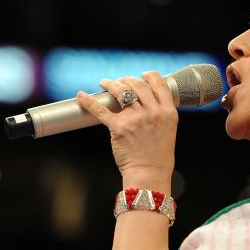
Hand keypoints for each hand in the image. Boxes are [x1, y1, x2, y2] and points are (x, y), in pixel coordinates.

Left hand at [76, 71, 177, 190]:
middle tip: (120, 82)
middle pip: (138, 85)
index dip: (150, 76)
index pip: (159, 84)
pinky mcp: (119, 128)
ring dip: (111, 84)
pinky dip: (88, 101)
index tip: (143, 75)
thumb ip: (160, 115)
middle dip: (126, 80)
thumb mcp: (168, 131)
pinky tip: (81, 96)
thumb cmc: (159, 157)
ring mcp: (135, 119)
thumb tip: (145, 103)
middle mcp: (152, 112)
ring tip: (104, 83)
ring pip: (120, 91)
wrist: (150, 174)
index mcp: (167, 112)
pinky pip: (100, 110)